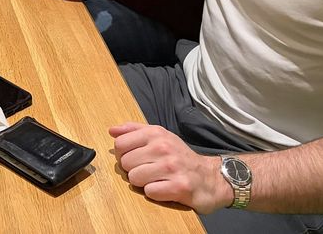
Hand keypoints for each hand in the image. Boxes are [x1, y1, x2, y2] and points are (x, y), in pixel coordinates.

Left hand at [110, 122, 231, 213]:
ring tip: (156, 179)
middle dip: (134, 169)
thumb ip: (134, 131)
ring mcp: (171, 167)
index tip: (135, 158)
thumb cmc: (180, 157)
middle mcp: (163, 148)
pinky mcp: (178, 187)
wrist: (210, 177)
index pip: (121, 144)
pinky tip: (164, 188)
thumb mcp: (160, 136)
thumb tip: (112, 130)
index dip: (124, 155)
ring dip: (143, 183)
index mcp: (156, 134)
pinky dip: (154, 193)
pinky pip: (149, 192)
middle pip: (126, 163)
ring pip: (134, 178)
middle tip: (149, 170)